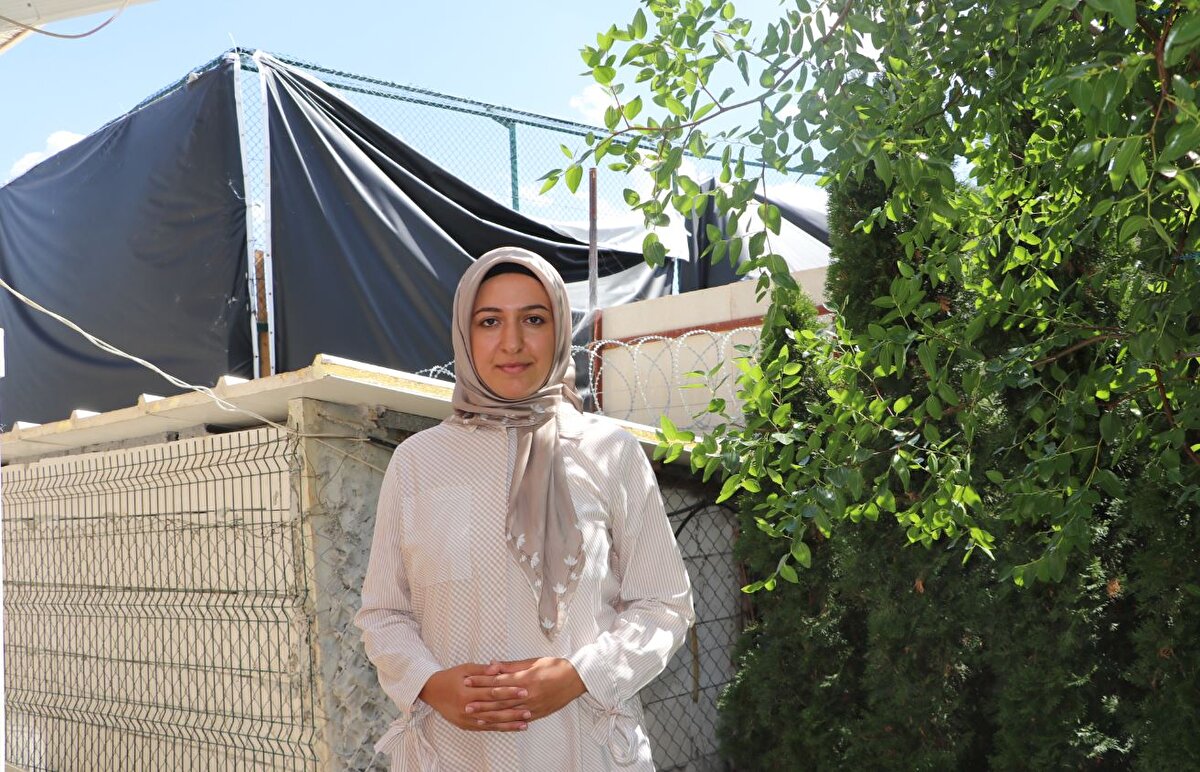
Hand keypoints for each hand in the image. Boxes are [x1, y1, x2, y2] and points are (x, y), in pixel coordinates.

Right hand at [419, 663, 530, 730]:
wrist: (431, 692)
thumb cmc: (450, 677)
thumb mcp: (464, 669)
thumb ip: (482, 670)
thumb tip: (498, 667)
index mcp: (467, 692)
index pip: (492, 692)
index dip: (508, 692)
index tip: (523, 690)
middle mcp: (467, 708)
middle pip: (494, 709)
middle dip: (513, 709)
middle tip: (529, 708)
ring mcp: (466, 719)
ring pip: (492, 722)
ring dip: (509, 723)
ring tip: (525, 722)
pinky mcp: (466, 725)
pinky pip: (486, 728)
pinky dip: (499, 728)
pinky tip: (511, 728)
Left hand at [463, 657, 586, 721]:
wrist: (575, 679)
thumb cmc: (554, 667)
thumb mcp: (532, 661)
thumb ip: (510, 666)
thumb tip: (492, 664)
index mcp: (525, 679)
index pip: (497, 681)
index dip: (481, 681)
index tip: (467, 681)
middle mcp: (527, 694)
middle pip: (499, 699)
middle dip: (481, 702)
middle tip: (465, 704)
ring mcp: (532, 706)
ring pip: (507, 712)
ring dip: (490, 715)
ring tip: (476, 717)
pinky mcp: (538, 713)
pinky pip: (518, 719)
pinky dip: (506, 722)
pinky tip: (496, 724)